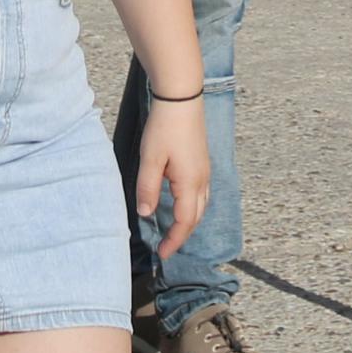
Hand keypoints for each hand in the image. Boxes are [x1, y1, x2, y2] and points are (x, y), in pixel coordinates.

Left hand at [129, 85, 209, 260]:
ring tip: (174, 231)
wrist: (182, 98)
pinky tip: (181, 203)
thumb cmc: (165, 126)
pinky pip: (201, 193)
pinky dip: (192, 206)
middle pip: (196, 217)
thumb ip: (148, 189)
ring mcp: (205, 170)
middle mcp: (202, 180)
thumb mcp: (150, 159)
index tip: (162, 254)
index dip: (174, 241)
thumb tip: (146, 215)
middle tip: (167, 247)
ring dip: (189, 221)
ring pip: (201, 205)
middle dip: (182, 235)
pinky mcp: (202, 161)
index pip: (184, 222)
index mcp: (190, 183)